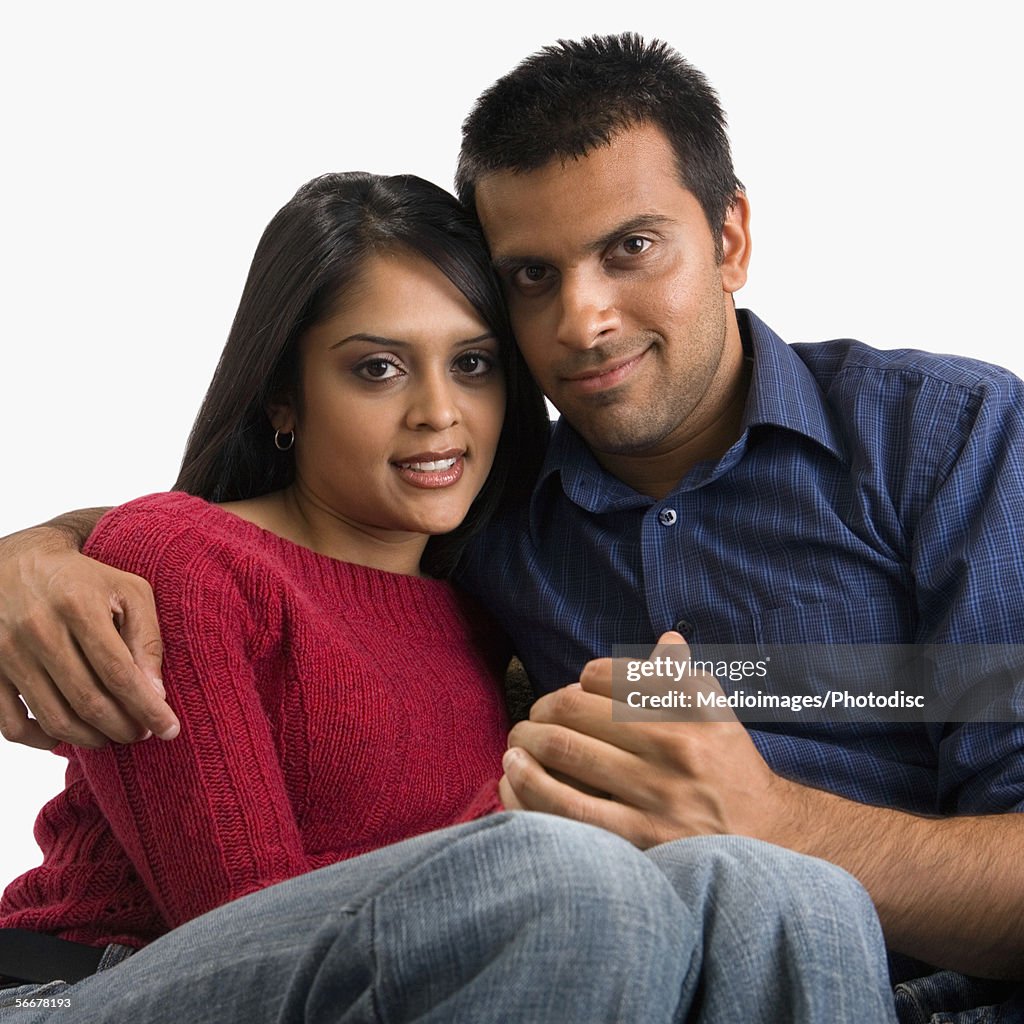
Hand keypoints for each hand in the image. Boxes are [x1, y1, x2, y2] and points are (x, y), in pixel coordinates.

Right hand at [0, 526, 176, 747]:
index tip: (169, 729)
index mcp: (78, 606)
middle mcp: (38, 630)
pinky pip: (12, 725)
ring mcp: (8, 653)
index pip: (119, 672)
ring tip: (113, 735)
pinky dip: (43, 740)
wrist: (18, 564)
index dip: (147, 707)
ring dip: (91, 738)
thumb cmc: (84, 580)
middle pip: (88, 700)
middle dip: (123, 727)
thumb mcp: (129, 592)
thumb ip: (146, 638)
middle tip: (141, 733)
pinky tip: (69, 734)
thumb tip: (155, 693)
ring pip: (54, 718)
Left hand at [501, 631, 793, 847]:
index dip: (580, 679)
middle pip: (578, 710)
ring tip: (517, 741)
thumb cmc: (731, 769)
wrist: (770, 842)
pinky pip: (570, 808)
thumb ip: (686, 677)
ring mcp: (659, 792)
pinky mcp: (642, 837)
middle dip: (542, 708)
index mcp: (692, 707)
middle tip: (532, 716)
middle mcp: (677, 745)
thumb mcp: (719, 715)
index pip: (609, 675)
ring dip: (527, 741)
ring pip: (567, 752)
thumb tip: (666, 639)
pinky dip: (531, 785)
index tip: (573, 690)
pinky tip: (513, 773)